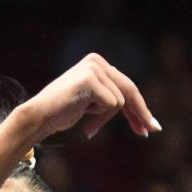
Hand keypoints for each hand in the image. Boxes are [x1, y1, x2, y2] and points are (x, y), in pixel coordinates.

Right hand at [24, 53, 158, 143]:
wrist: (40, 116)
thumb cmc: (62, 113)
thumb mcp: (90, 103)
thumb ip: (108, 97)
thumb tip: (134, 107)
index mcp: (97, 63)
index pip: (125, 86)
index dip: (138, 107)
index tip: (150, 125)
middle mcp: (97, 61)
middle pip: (129, 90)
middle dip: (140, 113)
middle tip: (152, 131)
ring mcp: (94, 68)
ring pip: (119, 102)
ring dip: (104, 120)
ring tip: (88, 126)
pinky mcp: (91, 79)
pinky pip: (111, 105)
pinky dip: (100, 119)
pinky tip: (85, 125)